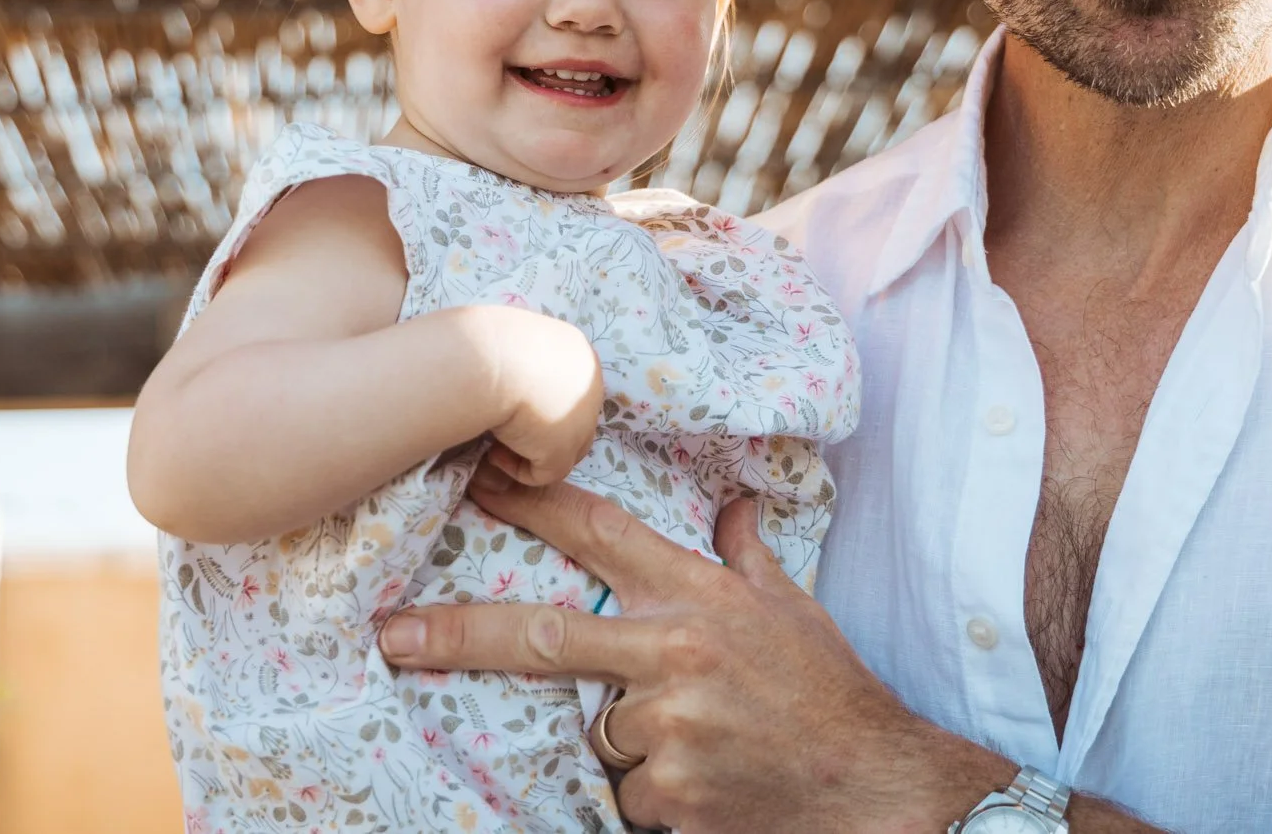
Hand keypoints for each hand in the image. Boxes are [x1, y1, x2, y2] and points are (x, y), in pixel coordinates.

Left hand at [379, 466, 1143, 833]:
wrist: (880, 787)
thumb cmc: (831, 693)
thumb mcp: (792, 609)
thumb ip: (746, 556)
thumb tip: (732, 505)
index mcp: (698, 598)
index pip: (600, 534)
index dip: (532, 502)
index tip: (473, 476)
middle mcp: (674, 654)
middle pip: (542, 636)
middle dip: (456, 632)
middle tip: (391, 634)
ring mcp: (666, 727)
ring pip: (597, 730)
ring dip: (628, 739)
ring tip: (701, 742)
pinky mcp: (664, 796)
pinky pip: (627, 790)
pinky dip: (654, 792)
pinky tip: (710, 784)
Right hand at [472, 306, 602, 486]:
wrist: (487, 358)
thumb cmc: (491, 345)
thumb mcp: (514, 348)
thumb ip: (524, 367)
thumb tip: (509, 386)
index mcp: (579, 354)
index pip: (571, 391)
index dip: (542, 404)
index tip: (508, 404)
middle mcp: (590, 385)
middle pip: (573, 422)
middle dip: (539, 432)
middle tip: (502, 430)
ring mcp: (583, 420)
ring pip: (560, 449)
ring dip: (527, 450)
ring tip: (491, 440)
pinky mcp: (564, 450)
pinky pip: (541, 473)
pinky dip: (515, 467)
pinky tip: (492, 451)